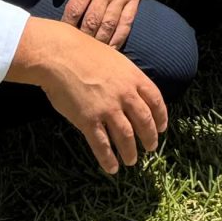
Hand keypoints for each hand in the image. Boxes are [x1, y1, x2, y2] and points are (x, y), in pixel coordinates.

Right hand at [17, 16, 167, 174]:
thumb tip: (131, 89)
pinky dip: (108, 159)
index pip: (156, 100)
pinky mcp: (88, 121)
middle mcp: (125, 95)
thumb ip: (125, 76)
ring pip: (126, 137)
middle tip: (151, 148)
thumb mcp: (114, 58)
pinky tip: (111, 168)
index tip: (162, 128)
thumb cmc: (83, 52)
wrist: (60, 55)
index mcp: (133, 77)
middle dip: (149, 138)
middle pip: (144, 122)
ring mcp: (107, 109)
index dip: (161, 117)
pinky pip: (102, 145)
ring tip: (131, 161)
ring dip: (130, 152)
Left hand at [53, 0, 146, 48]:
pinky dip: (118, 40)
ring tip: (91, 53)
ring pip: (108, 26)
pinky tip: (111, 50)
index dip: (67, 25)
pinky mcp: (134, 1)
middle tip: (76, 49)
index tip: (62, 36)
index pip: (75, 9)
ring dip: (99, 42)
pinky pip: (126, 25)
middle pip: (91, 21)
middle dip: (82, 38)